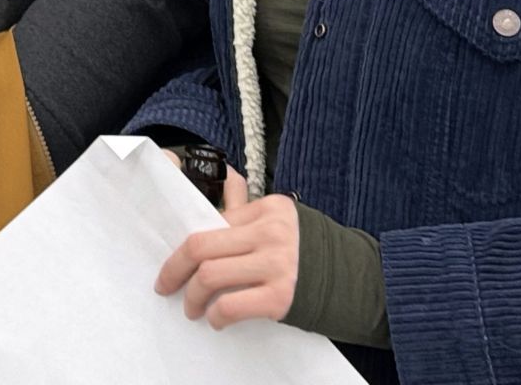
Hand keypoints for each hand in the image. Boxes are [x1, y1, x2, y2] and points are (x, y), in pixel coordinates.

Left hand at [155, 167, 299, 327]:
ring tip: (192, 308)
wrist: (354, 283)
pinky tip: (216, 320)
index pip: (211, 222)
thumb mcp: (280, 223)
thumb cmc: (308, 254)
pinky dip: (216, 315)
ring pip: (210, 275)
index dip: (185, 247)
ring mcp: (277, 264)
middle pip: (201, 246)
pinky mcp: (280, 296)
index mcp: (268, 208)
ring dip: (192, 297)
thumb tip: (211, 200)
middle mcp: (271, 232)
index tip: (174, 265)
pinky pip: (230, 305)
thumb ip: (245, 213)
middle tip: (166, 286)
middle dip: (174, 270)